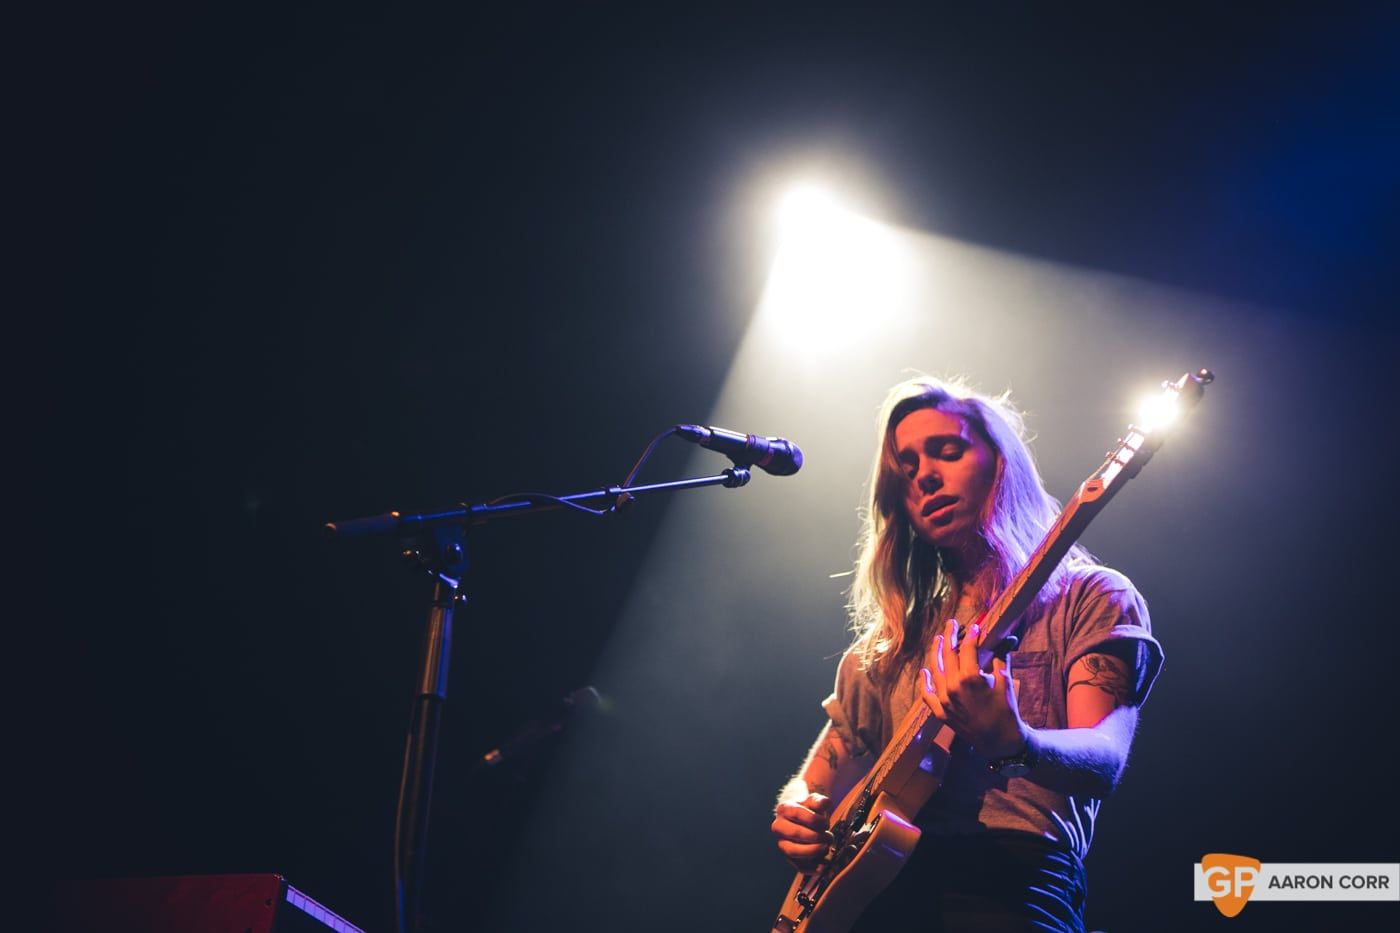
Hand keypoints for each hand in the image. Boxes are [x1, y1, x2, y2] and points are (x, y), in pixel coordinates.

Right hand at [771, 791, 833, 871]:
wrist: (804, 822)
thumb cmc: (810, 811)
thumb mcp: (815, 801)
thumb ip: (820, 800)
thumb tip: (825, 803)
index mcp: (784, 809)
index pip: (797, 813)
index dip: (814, 819)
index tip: (826, 824)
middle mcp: (779, 827)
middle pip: (794, 833)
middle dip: (815, 836)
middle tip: (828, 837)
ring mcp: (783, 844)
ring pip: (792, 851)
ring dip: (812, 851)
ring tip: (826, 848)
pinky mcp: (790, 858)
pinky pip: (798, 866)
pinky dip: (811, 868)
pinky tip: (823, 866)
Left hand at [919, 619, 1025, 759]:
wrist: (1001, 742)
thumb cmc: (1006, 711)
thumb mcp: (1006, 681)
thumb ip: (1001, 657)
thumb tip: (1007, 638)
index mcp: (970, 678)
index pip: (968, 648)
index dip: (972, 635)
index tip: (975, 627)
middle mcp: (953, 687)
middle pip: (947, 655)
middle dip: (949, 636)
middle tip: (951, 624)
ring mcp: (944, 700)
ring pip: (935, 670)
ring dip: (935, 653)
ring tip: (938, 640)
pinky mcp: (941, 713)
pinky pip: (927, 695)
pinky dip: (924, 682)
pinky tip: (924, 671)